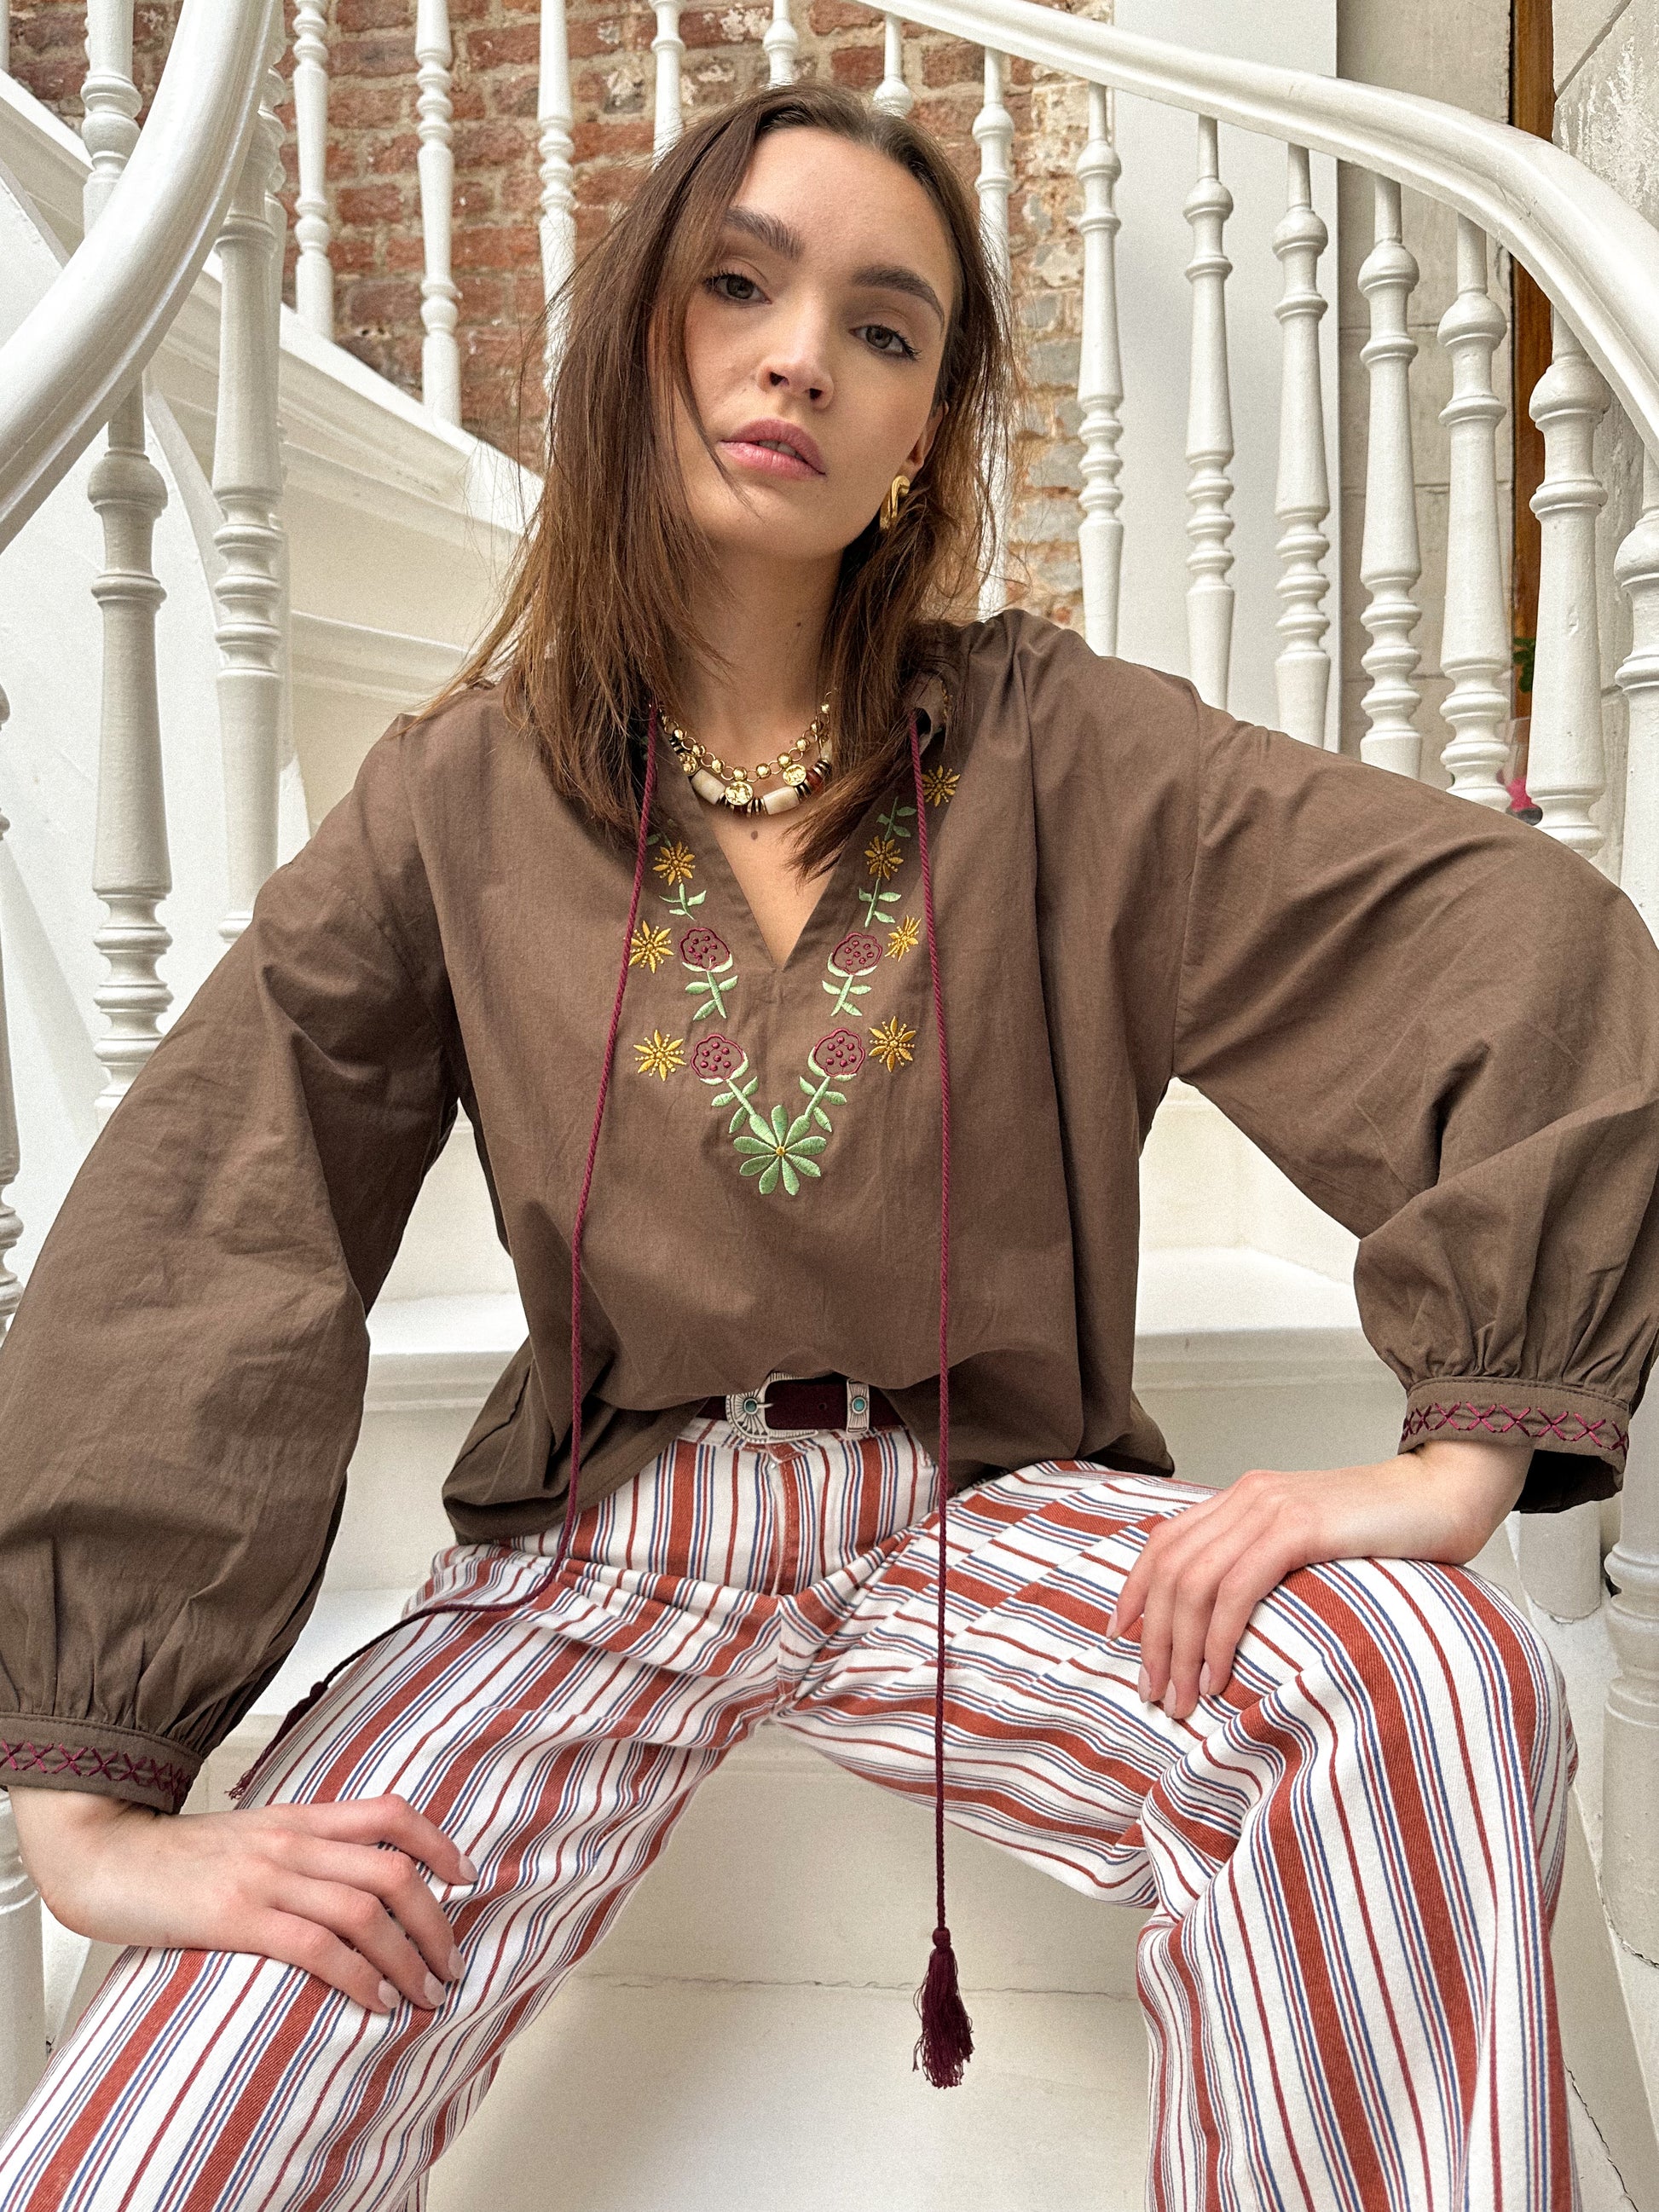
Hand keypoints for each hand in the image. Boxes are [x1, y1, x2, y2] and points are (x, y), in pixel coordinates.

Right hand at [7, 1785, 476, 2016]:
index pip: (390, 1813)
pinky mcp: (237, 1917)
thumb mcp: (252, 1836)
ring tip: (424, 1994)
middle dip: (435, 1924)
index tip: (466, 1877)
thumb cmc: (179, 1859)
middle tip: (451, 1965)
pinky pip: (317, 1946)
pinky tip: (375, 2002)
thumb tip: (356, 1881)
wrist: (107, 1857)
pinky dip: (358, 1976)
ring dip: (407, 1960)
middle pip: (392, 1872)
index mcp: (300, 1817)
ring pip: (365, 1913)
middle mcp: (292, 1841)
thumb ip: (302, 1849)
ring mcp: (266, 1877)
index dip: (439, 1843)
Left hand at [1107, 1436, 1531, 1721]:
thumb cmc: (1386, 1531)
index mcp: (1244, 1497)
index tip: (1121, 1636)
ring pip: (1197, 1583)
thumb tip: (1232, 1616)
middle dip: (1155, 1638)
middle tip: (1155, 1693)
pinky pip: (1238, 1587)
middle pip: (1174, 1570)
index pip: (1166, 1543)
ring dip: (1180, 1648)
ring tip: (1182, 1699)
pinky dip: (1219, 1635)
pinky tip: (1218, 1674)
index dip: (1136, 1590)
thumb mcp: (1312, 1541)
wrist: (1444, 1493)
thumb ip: (1270, 1560)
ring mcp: (1271, 1509)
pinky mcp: (1299, 1528)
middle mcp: (1247, 1496)